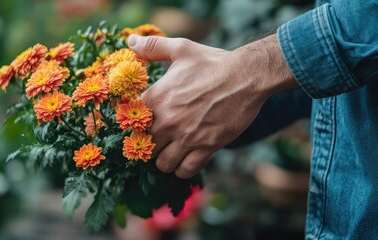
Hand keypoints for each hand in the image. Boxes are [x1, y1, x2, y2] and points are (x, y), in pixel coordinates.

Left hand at [128, 34, 296, 177]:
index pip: (132, 124)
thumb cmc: (213, 62)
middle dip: (151, 147)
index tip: (146, 127)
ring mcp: (187, 136)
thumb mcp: (181, 49)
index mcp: (157, 97)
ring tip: (172, 152)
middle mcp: (168, 120)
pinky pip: (185, 170)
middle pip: (145, 148)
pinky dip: (183, 169)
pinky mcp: (206, 147)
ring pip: (163, 164)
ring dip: (165, 160)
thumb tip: (130, 41)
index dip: (137, 127)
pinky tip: (187, 159)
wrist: (247, 76)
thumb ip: (152, 47)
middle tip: (161, 142)